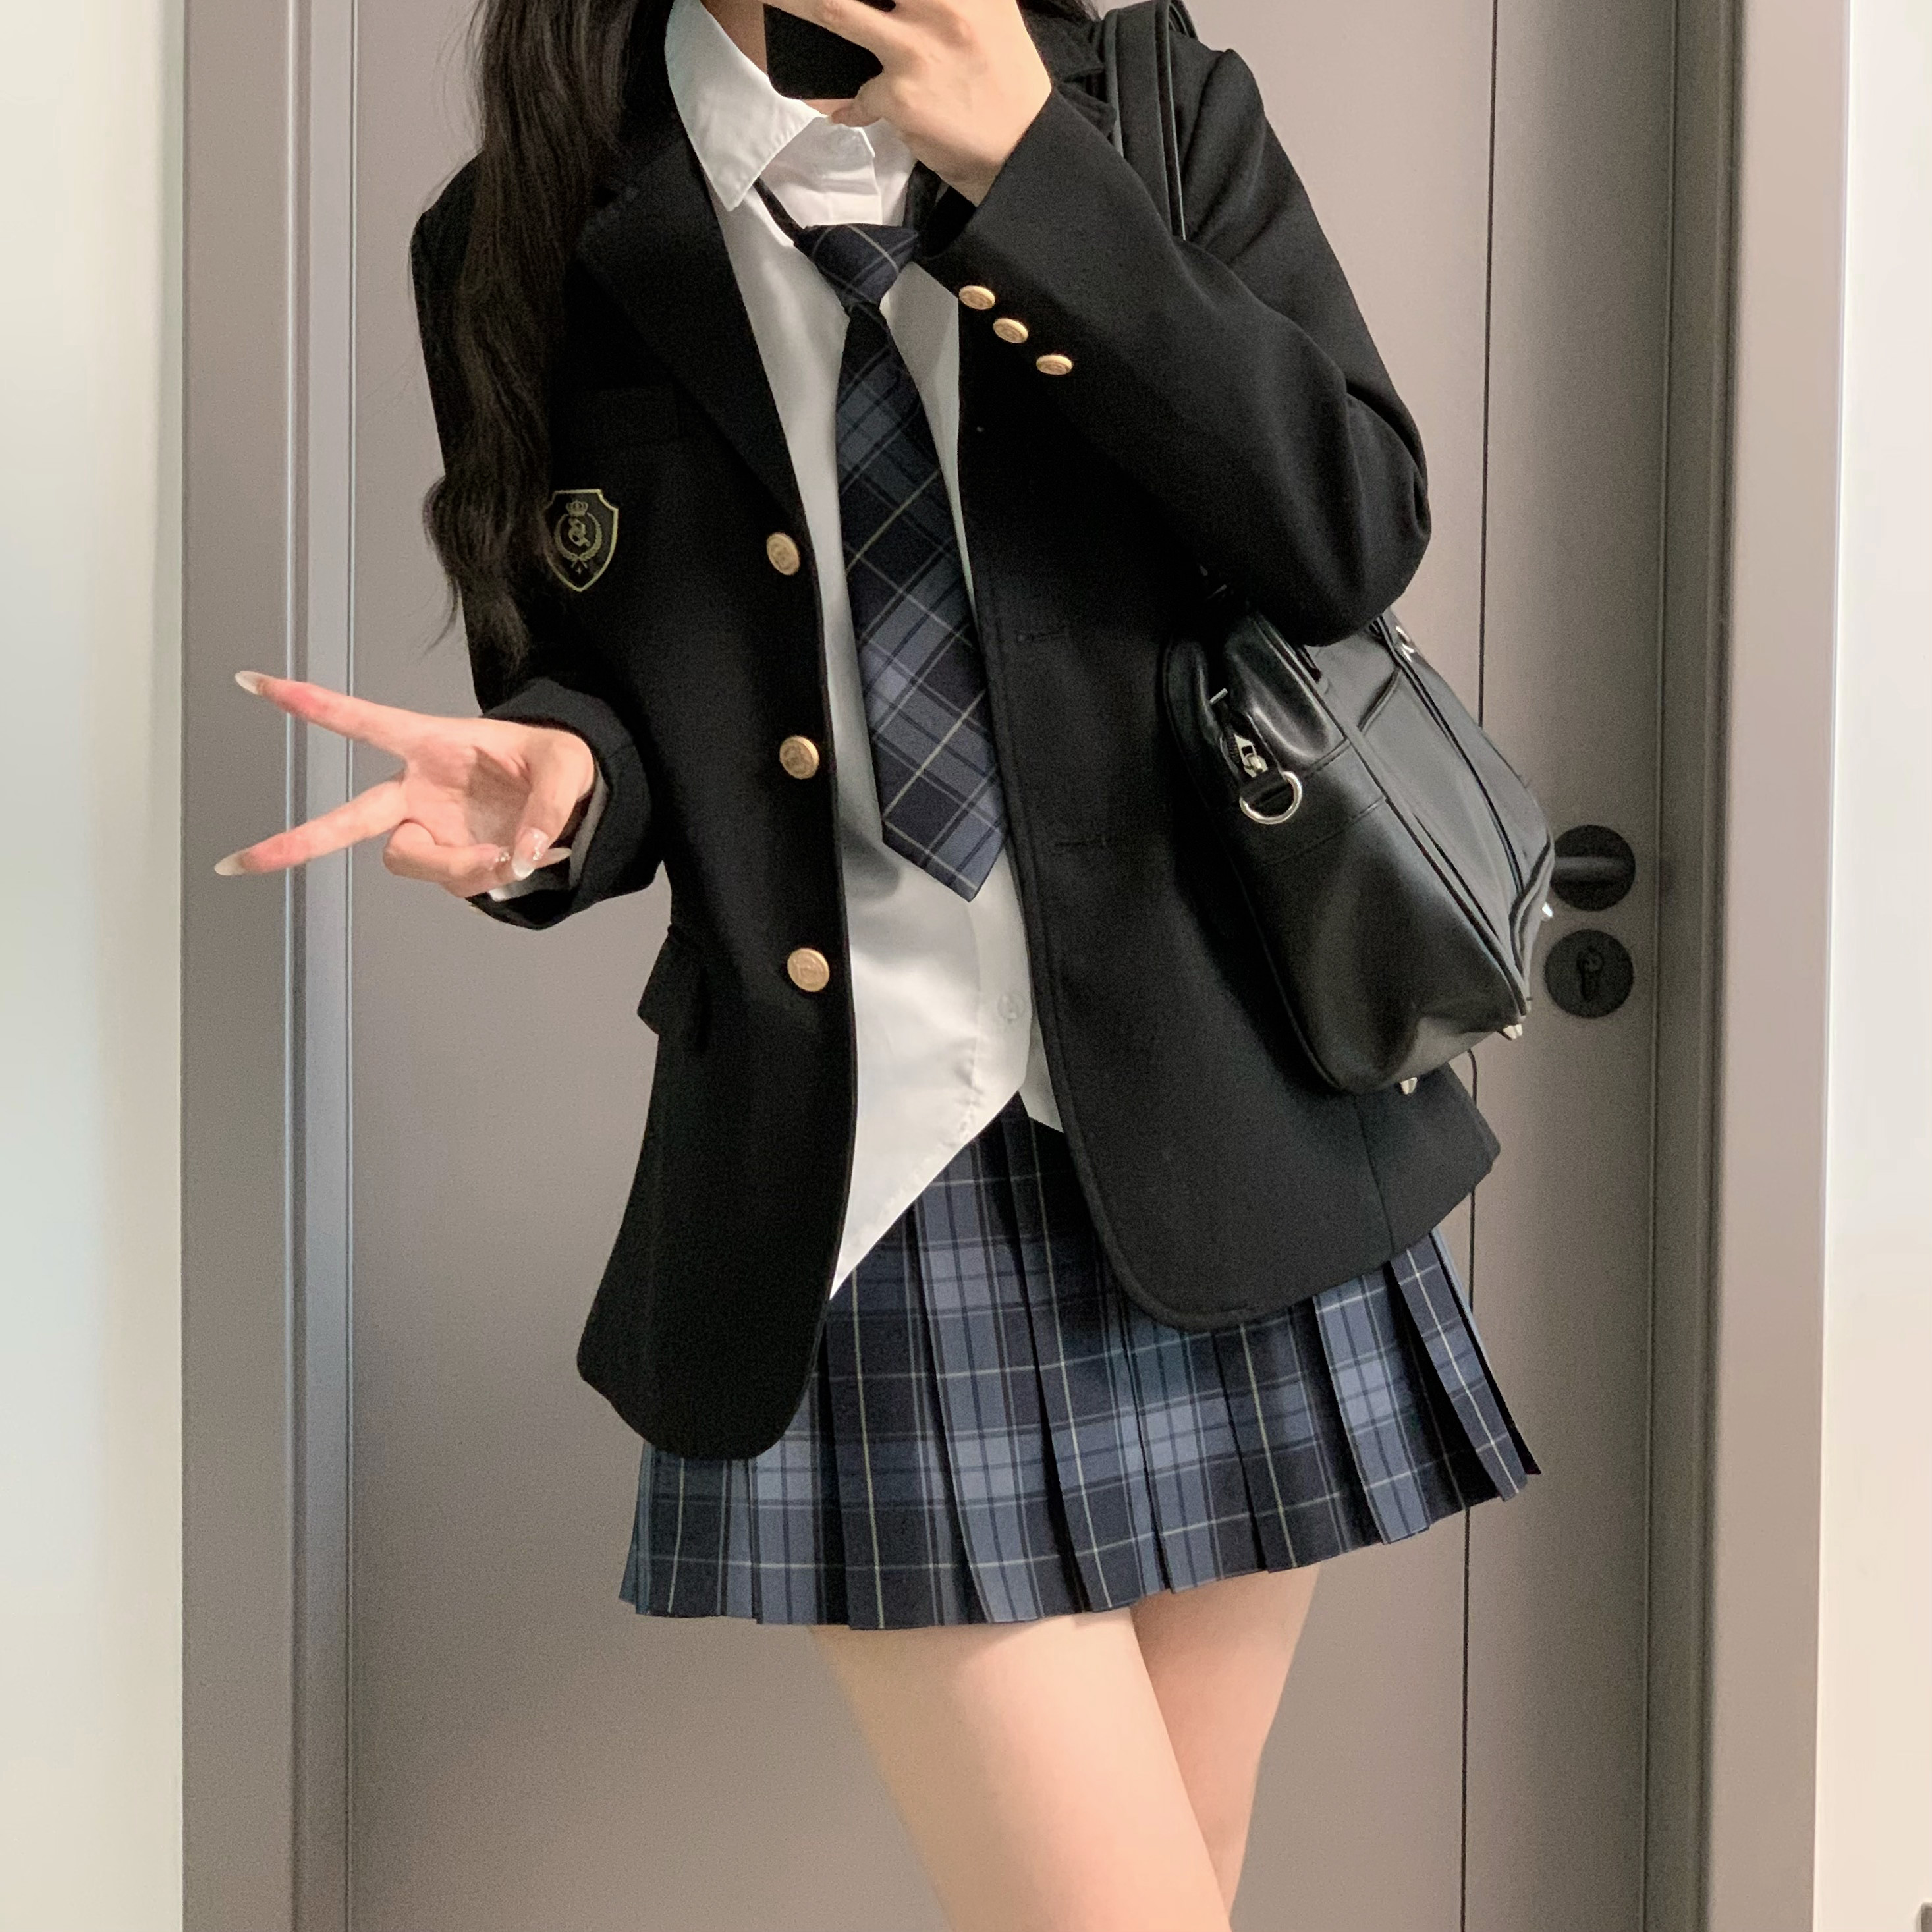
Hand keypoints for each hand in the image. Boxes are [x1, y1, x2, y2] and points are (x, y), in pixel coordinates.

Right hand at [215, 672, 596, 898]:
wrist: (579, 799)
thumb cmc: (562, 762)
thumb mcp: (567, 767)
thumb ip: (547, 807)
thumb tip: (522, 854)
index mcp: (432, 745)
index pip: (366, 722)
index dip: (315, 705)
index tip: (258, 684)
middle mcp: (417, 791)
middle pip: (349, 820)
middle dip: (297, 842)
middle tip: (238, 864)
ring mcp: (429, 828)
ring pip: (409, 860)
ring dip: (453, 866)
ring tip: (509, 855)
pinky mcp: (448, 859)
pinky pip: (453, 881)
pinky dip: (485, 877)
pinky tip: (518, 860)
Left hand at [768, 0, 1052, 202]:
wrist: (1022, 152)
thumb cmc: (1006, 81)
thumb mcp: (993, 12)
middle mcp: (944, 4)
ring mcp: (917, 49)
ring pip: (838, 10)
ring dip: (805, 8)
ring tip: (788, 6)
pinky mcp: (900, 96)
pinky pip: (857, 95)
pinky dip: (852, 106)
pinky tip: (856, 111)